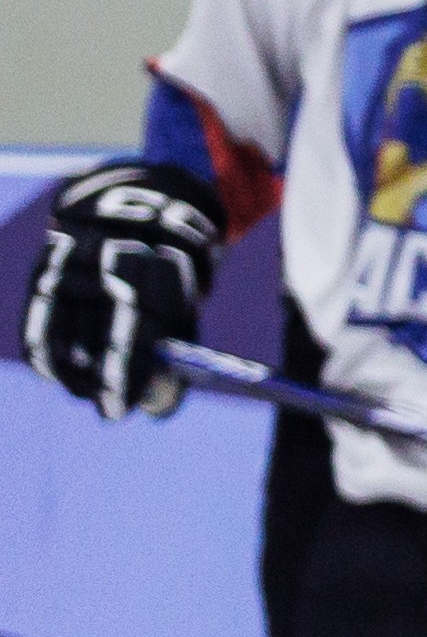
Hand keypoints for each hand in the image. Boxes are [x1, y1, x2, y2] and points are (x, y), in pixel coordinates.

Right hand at [20, 160, 222, 418]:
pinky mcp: (45, 271)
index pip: (130, 339)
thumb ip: (172, 365)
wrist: (133, 225)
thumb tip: (151, 409)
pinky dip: (43, 353)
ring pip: (57, 333)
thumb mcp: (180, 320)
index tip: (114, 411)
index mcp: (151, 282)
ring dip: (68, 372)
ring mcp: (71, 269)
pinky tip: (55, 373)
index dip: (119, 381)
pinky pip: (36, 321)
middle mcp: (107, 272)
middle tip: (104, 408)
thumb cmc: (162, 290)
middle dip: (95, 381)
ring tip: (83, 390)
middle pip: (90, 339)